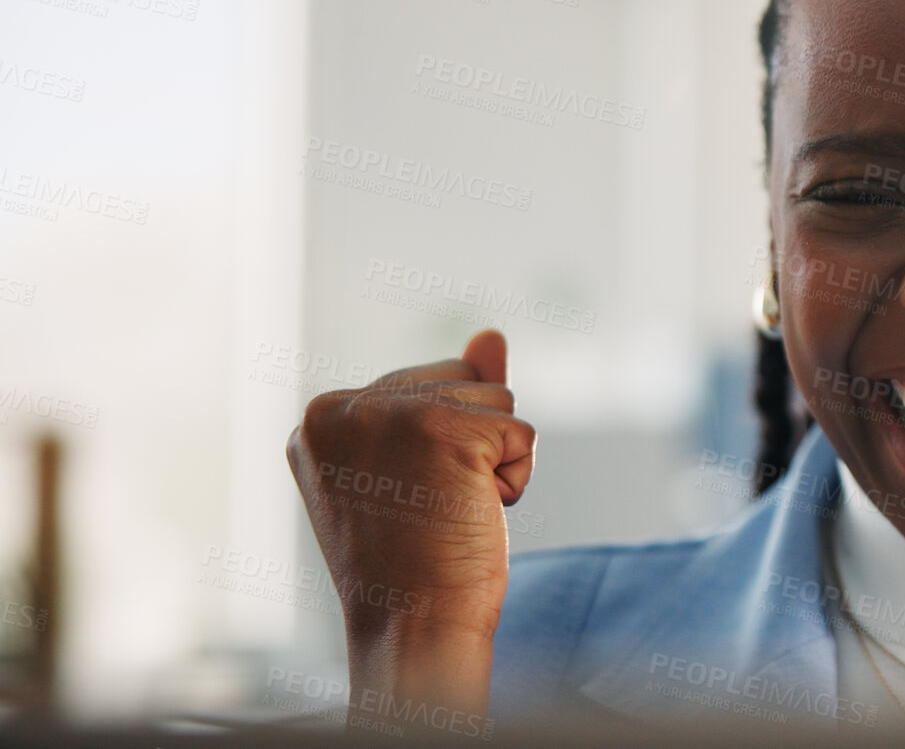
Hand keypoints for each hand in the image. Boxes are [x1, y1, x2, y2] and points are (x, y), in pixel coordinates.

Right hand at [286, 329, 533, 724]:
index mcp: (321, 417)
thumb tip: (491, 335)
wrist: (413, 629)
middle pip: (463, 378)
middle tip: (430, 509)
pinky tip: (475, 513)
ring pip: (497, 398)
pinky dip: (516, 477)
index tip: (405, 501)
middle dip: (471, 443)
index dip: (441, 445)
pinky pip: (523, 431)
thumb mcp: (420, 469)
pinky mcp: (446, 428)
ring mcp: (393, 412)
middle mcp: (345, 405)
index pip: (425, 382)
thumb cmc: (416, 562)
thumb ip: (451, 394)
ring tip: (449, 512)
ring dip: (494, 460)